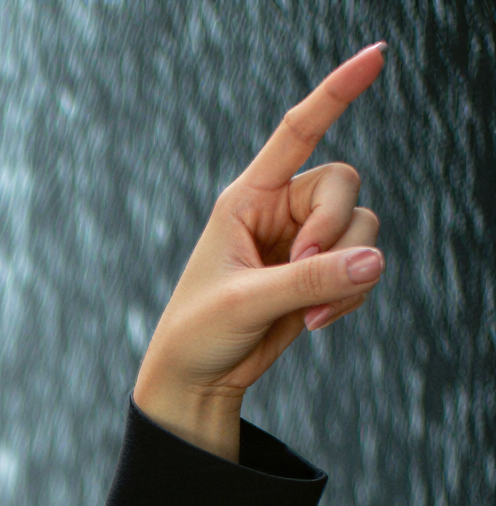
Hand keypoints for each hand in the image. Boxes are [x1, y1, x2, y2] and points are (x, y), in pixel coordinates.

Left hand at [133, 44, 386, 459]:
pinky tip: (316, 322)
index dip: (335, 93)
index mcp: (246, 198)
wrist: (198, 380)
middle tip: (303, 270)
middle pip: (344, 185)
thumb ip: (308, 280)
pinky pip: (363, 265)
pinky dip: (351, 294)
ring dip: (346, 271)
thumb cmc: (198, 333)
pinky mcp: (321, 273)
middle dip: (335, 228)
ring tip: (307, 311)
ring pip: (362, 226)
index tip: (376, 56)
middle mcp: (279, 211)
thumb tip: (373, 259)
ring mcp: (304, 241)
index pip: (296, 133)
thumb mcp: (245, 302)